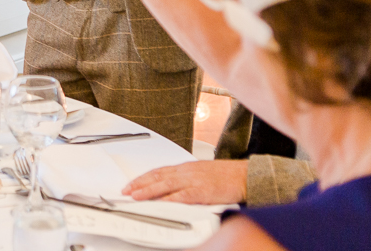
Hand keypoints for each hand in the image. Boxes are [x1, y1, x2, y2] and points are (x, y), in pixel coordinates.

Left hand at [122, 160, 248, 204]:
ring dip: (149, 190)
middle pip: (157, 176)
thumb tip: (171, 190)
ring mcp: (194, 180)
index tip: (131, 184)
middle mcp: (186, 172)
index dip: (142, 178)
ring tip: (135, 195)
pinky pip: (183, 195)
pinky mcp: (203, 191)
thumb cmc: (225, 176)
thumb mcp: (200, 174)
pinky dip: (170, 199)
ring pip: (166, 184)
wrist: (244, 175)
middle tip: (126, 190)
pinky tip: (161, 202)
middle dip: (139, 183)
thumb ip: (185, 180)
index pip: (158, 171)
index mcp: (185, 168)